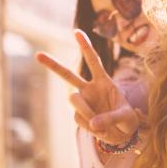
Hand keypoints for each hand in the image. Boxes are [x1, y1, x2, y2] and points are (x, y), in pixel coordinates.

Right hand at [36, 30, 139, 144]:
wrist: (123, 135)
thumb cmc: (128, 120)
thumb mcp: (126, 117)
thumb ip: (111, 118)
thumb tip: (93, 123)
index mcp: (104, 81)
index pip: (93, 61)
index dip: (86, 46)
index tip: (76, 32)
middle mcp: (90, 89)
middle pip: (68, 75)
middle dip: (53, 65)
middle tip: (37, 55)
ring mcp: (83, 102)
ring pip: (73, 100)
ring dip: (85, 111)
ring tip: (100, 124)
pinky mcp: (78, 116)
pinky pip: (79, 119)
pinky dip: (89, 126)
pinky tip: (99, 130)